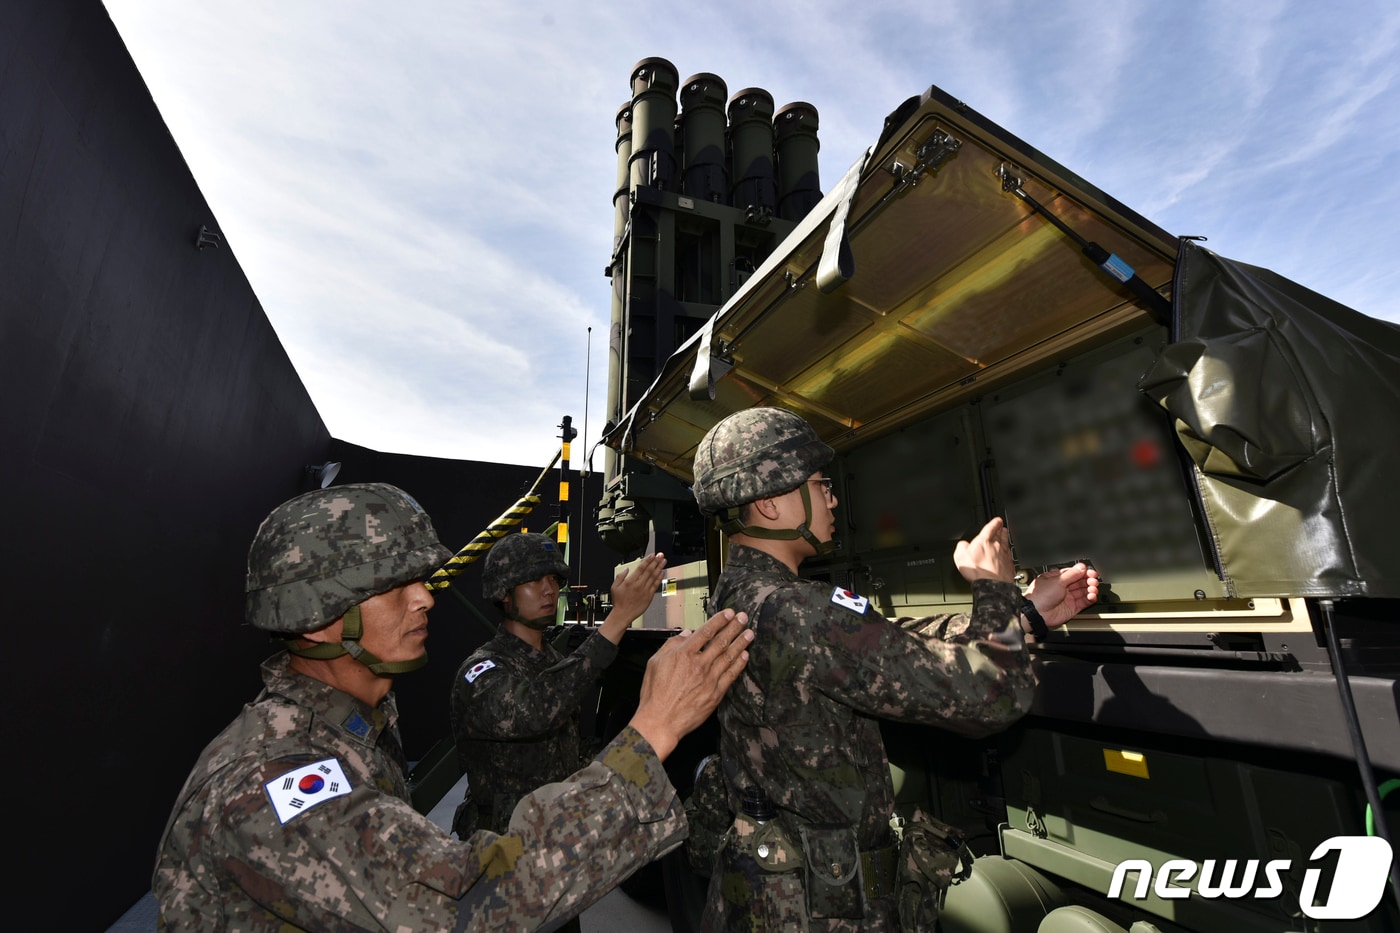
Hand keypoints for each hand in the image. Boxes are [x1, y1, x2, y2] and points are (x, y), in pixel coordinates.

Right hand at [599, 553, 666, 642]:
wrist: (623, 614)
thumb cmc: (619, 602)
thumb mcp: (614, 587)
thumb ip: (620, 576)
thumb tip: (626, 569)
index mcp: (630, 581)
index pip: (641, 568)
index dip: (647, 560)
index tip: (652, 555)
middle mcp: (639, 585)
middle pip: (649, 570)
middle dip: (656, 561)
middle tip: (660, 555)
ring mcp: (645, 590)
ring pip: (654, 576)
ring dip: (659, 568)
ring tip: (663, 561)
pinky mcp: (649, 596)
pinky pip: (656, 585)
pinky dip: (659, 578)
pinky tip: (662, 573)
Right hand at [627, 609, 751, 760]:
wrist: (660, 721)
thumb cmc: (654, 693)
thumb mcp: (655, 663)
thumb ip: (671, 645)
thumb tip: (687, 634)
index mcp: (683, 654)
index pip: (705, 632)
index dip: (719, 621)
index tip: (728, 613)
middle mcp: (699, 664)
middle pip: (720, 641)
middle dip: (734, 627)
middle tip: (743, 617)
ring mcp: (709, 679)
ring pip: (728, 656)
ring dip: (741, 643)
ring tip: (749, 633)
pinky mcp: (715, 694)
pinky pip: (730, 675)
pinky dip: (739, 664)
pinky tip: (745, 655)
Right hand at [953, 517, 1014, 582]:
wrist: (992, 584)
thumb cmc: (978, 571)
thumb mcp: (960, 556)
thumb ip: (961, 547)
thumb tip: (962, 544)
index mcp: (984, 541)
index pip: (991, 527)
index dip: (994, 522)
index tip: (997, 520)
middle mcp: (996, 545)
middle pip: (1000, 534)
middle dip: (1000, 529)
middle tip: (1001, 526)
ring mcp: (1004, 555)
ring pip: (1006, 542)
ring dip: (1006, 537)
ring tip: (1005, 534)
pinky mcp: (1009, 564)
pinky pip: (1009, 554)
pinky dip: (1008, 552)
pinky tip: (1007, 552)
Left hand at [1026, 563, 1098, 627]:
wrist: (1037, 613)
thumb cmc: (1040, 596)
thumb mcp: (1057, 581)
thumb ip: (1072, 574)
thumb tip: (1081, 567)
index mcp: (1056, 578)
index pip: (1073, 573)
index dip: (1083, 572)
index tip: (1091, 572)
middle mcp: (1062, 588)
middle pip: (1079, 582)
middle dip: (1088, 580)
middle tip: (1094, 580)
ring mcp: (1067, 598)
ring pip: (1083, 592)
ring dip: (1090, 589)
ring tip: (1093, 588)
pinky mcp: (1071, 608)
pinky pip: (1083, 602)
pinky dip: (1090, 599)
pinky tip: (1092, 595)